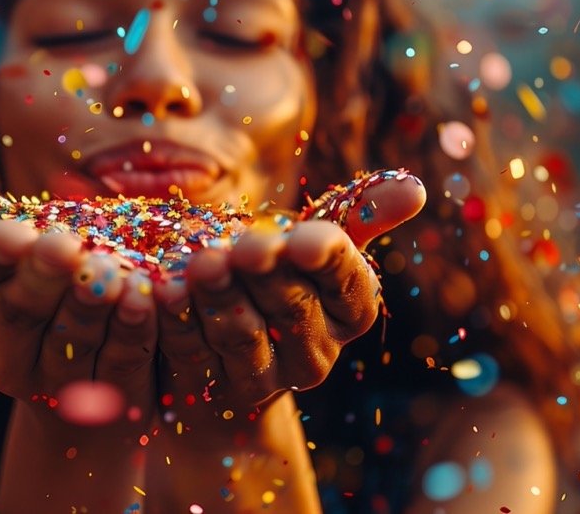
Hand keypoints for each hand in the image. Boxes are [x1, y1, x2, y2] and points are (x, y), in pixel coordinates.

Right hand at [0, 219, 157, 422]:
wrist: (87, 367)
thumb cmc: (43, 283)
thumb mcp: (12, 253)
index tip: (15, 233)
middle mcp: (2, 354)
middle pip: (18, 313)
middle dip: (41, 277)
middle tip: (63, 246)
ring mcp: (53, 382)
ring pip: (70, 339)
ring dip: (90, 302)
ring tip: (110, 269)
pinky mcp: (106, 395)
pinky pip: (119, 359)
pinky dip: (131, 326)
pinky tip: (142, 295)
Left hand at [153, 174, 425, 419]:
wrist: (224, 345)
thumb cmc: (275, 273)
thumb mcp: (312, 242)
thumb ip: (359, 213)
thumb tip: (417, 188)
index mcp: (349, 311)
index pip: (347, 284)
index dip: (327, 260)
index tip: (305, 238)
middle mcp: (314, 355)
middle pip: (292, 309)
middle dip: (267, 273)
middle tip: (245, 245)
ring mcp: (264, 380)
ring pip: (243, 337)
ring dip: (222, 298)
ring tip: (201, 264)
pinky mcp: (210, 392)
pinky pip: (192, 356)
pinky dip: (177, 323)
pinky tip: (162, 292)